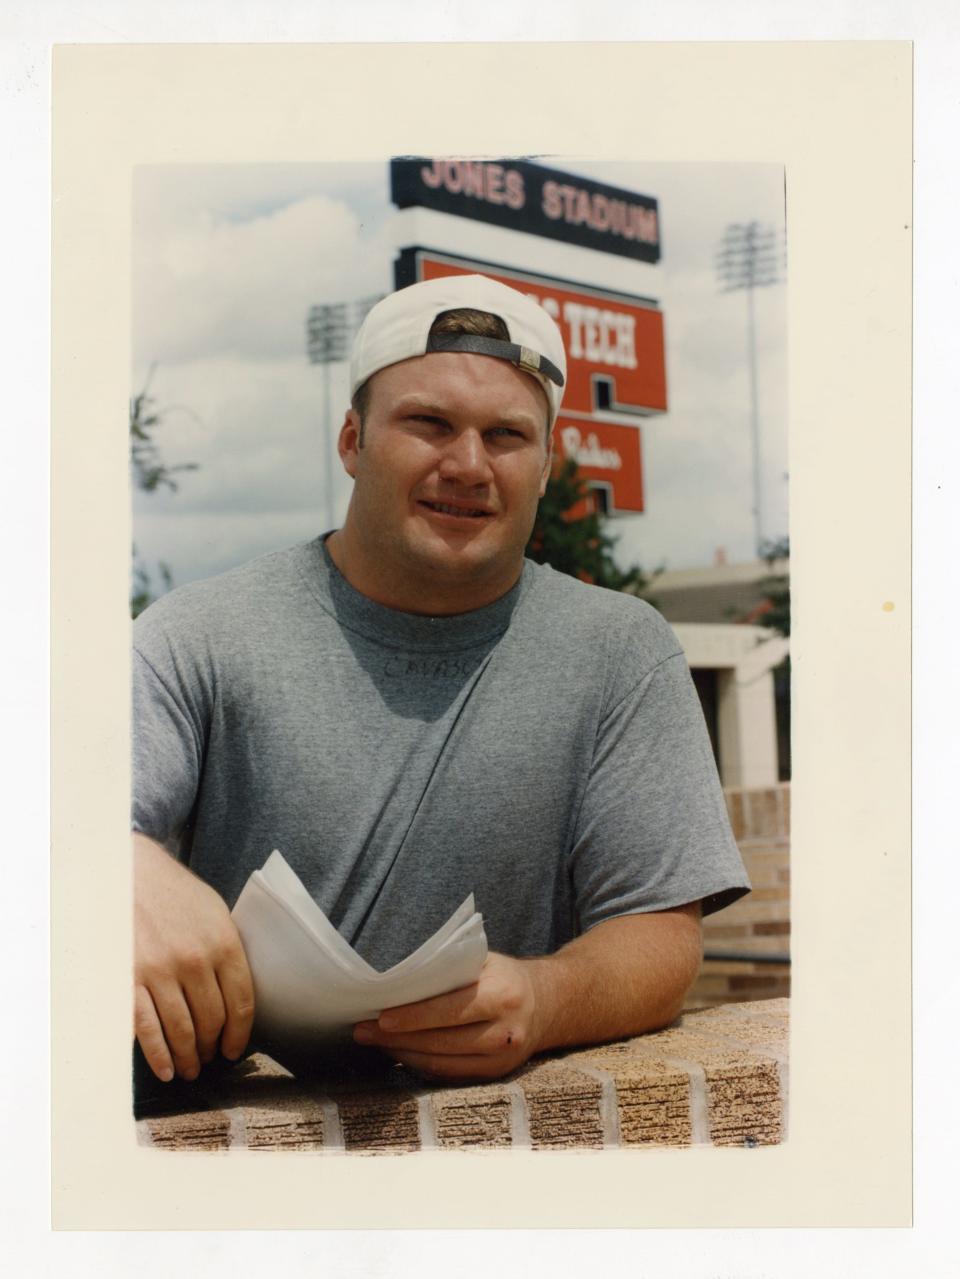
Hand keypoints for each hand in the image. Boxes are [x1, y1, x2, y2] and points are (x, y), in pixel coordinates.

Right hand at [133, 834, 254, 1081]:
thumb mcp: (215, 914)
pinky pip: (148, 1029)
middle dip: (213, 1047)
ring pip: (181, 1031)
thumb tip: (239, 996)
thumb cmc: (177, 895)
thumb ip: (229, 952)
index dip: (240, 1034)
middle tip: (209, 1058)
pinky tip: (166, 1069)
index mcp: (223, 942)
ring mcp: (160, 971)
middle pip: (212, 1021)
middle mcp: (194, 960)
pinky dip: (158, 1056)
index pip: (241, 1003)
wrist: (132, 873)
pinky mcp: (129, 978)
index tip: (234, 1049)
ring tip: (190, 1068)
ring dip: (188, 1057)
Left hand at [352, 952, 543, 1080]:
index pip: (451, 1010)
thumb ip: (450, 968)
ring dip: (403, 1054)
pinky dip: (421, 1066)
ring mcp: (503, 1058)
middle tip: (362, 1031)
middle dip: (397, 1038)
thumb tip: (399, 978)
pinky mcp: (496, 1075)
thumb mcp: (484, 961)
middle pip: (442, 1041)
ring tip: (374, 1042)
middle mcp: (507, 1031)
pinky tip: (399, 1054)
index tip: (381, 1017)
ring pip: (443, 1063)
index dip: (414, 1017)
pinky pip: (450, 1075)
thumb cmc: (503, 975)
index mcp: (504, 995)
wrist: (547, 1003)